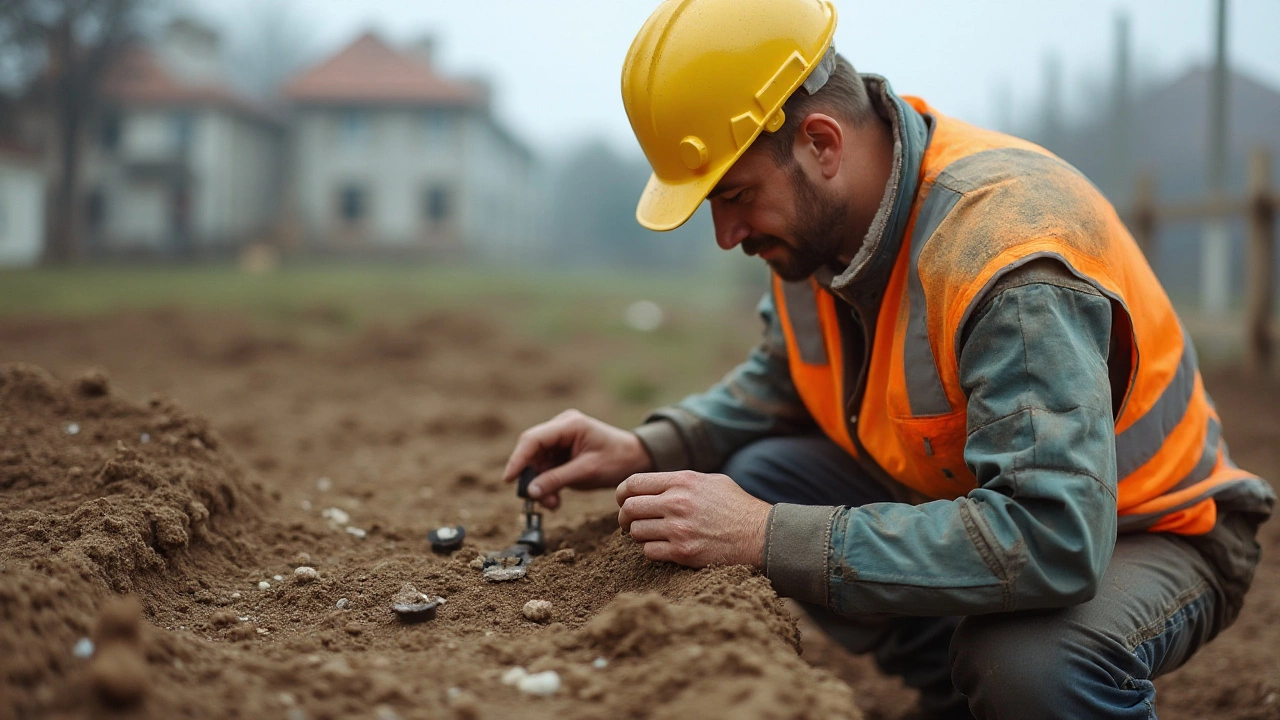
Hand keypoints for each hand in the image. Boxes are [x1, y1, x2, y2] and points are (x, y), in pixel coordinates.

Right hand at [502, 409, 653, 509]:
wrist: (635, 460)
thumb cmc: (616, 460)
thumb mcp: (587, 471)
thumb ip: (557, 480)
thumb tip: (531, 492)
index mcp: (569, 424)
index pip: (533, 439)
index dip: (518, 459)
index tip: (509, 479)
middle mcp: (561, 427)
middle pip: (532, 451)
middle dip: (531, 476)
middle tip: (534, 499)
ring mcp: (560, 439)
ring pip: (537, 463)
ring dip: (540, 485)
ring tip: (552, 504)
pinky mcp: (561, 452)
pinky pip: (545, 468)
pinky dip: (547, 485)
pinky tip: (555, 500)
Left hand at [615, 470, 770, 568]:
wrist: (760, 536)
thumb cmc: (737, 507)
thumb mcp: (711, 481)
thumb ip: (682, 481)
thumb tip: (656, 485)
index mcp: (682, 481)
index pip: (634, 483)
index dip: (622, 494)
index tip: (624, 502)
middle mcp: (677, 502)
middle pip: (629, 509)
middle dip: (625, 517)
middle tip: (630, 523)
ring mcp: (678, 528)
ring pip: (636, 532)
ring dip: (639, 535)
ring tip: (651, 535)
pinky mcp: (683, 552)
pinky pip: (649, 552)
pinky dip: (652, 551)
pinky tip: (664, 548)